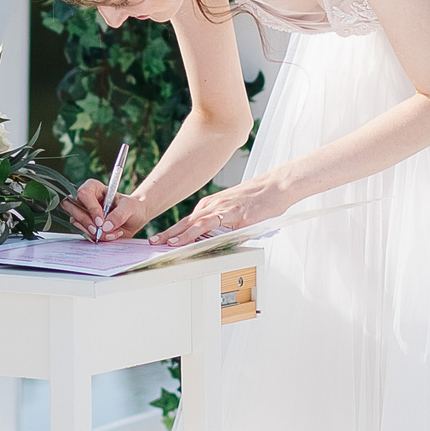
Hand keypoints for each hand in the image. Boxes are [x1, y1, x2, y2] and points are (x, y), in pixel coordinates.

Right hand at [61, 179, 150, 241]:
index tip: (101, 220)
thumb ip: (119, 215)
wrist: (135, 219)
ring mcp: (83, 212)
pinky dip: (93, 237)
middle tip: (98, 230)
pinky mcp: (84, 225)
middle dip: (85, 221)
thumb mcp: (130, 208)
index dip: (91, 208)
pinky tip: (108, 236)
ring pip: (74, 221)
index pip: (83, 193)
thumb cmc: (132, 208)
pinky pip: (81, 232)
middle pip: (70, 205)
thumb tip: (105, 226)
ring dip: (90, 231)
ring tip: (110, 234)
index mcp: (95, 188)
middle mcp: (86, 199)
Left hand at [150, 171, 292, 247]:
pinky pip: (211, 224)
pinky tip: (190, 239)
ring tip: (166, 245)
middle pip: (185, 222)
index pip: (187, 221)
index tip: (160, 241)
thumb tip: (214, 242)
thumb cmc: (258, 199)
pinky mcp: (233, 214)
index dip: (173, 232)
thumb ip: (222, 226)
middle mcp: (213, 205)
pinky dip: (198, 233)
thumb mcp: (235, 212)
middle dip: (168, 234)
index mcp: (211, 205)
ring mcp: (222, 208)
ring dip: (179, 235)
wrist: (276, 186)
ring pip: (195, 223)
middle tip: (153, 243)